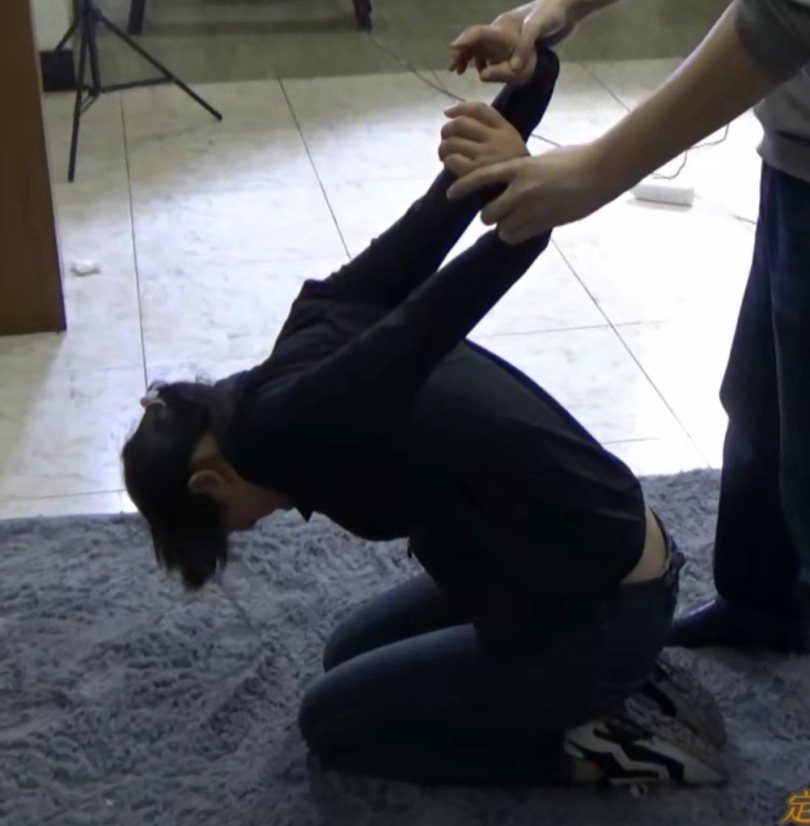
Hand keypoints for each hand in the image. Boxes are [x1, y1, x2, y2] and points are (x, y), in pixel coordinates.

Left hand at [439, 102, 528, 175]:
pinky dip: (448, 161)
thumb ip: (491, 128)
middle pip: (460, 123)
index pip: (479, 108)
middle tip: (446, 140)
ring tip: (445, 155)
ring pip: (452, 142)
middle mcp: (494, 139)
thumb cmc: (512, 168)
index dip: (459, 107)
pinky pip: (453, 160)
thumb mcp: (511, 141)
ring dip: (443, 148)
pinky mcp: (476, 172)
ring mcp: (484, 155)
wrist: (522, 192)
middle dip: (446, 130)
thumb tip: (456, 116)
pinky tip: (451, 166)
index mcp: (504, 128)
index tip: (447, 113)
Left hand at [446, 142, 613, 243]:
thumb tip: (510, 179)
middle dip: (490, 216)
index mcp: (519, 167)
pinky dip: (515, 235)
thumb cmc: (575, 159)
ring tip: (516, 221)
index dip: (463, 187)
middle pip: (487, 214)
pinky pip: (516, 237)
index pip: (480, 177)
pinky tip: (525, 228)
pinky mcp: (544, 222)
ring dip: (505, 227)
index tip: (450, 195)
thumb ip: (522, 171)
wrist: (600, 171)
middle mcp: (521, 189)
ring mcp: (532, 208)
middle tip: (498, 213)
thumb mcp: (542, 159)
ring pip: (501, 228)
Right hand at [450, 0, 582, 84]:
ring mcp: (509, 39)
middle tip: (454, 70)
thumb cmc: (550, 14)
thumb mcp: (537, 28)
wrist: (568, 10)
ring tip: (462, 72)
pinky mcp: (517, 46)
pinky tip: (486, 71)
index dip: (463, 44)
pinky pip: (496, 55)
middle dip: (462, 54)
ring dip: (473, 59)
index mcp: (502, 27)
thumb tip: (513, 70)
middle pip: (476, 43)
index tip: (452, 55)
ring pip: (484, 50)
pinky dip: (487, 62)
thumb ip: (524, 48)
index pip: (476, 34)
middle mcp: (501, 33)